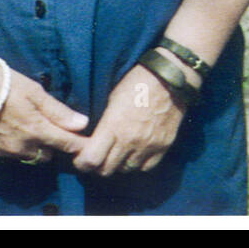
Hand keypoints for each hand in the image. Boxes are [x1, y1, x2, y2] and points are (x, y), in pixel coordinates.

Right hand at [0, 58, 88, 164]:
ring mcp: (2, 152)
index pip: (66, 144)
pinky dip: (10, 145)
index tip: (85, 143)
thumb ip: (58, 112)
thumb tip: (83, 124)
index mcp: (37, 130)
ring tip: (25, 126)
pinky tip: (4, 128)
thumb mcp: (35, 92)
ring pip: (26, 156)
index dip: (78, 144)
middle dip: (51, 145)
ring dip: (31, 146)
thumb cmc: (4, 83)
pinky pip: (6, 154)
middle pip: (46, 155)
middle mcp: (21, 147)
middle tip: (49, 128)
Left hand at [70, 64, 186, 176]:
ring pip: (125, 170)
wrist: (168, 77)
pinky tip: (135, 153)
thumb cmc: (136, 82)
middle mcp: (129, 140)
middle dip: (98, 165)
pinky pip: (146, 167)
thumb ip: (103, 125)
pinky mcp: (163, 146)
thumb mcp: (112, 100)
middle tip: (98, 156)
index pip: (91, 160)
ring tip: (118, 153)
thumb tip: (92, 141)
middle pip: (106, 170)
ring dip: (119, 164)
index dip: (82, 163)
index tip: (81, 158)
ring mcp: (148, 145)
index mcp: (113, 126)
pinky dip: (138, 163)